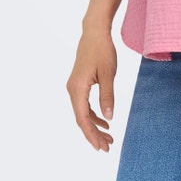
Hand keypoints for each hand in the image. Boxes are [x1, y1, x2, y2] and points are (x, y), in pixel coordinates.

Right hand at [66, 29, 117, 150]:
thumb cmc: (102, 50)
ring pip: (83, 113)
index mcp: (77, 89)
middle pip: (82, 119)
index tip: (100, 148)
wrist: (94, 33)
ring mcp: (74, 87)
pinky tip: (104, 121)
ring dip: (95, 125)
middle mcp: (72, 90)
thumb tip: (108, 118)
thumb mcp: (108, 74)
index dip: (91, 135)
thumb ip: (107, 96)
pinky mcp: (79, 84)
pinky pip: (84, 105)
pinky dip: (93, 114)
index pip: (83, 119)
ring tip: (108, 137)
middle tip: (107, 147)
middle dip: (94, 134)